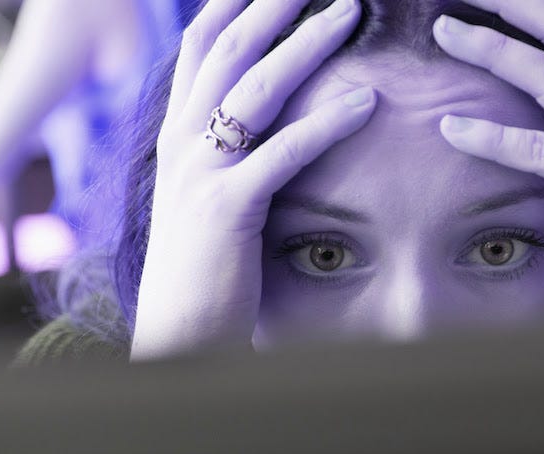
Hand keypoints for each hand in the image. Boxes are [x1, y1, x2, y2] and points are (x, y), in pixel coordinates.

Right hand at [132, 0, 375, 359]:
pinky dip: (328, 124)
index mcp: (176, 134)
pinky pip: (283, 152)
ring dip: (307, 45)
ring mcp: (200, 173)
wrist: (175, 332)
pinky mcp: (227, 209)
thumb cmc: (202, 266)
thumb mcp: (204, 196)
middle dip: (274, 5)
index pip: (199, 48)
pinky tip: (368, 103)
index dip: (232, 5)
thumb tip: (261, 120)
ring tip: (352, 12)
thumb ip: (225, 153)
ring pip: (256, 88)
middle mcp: (181, 142)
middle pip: (228, 50)